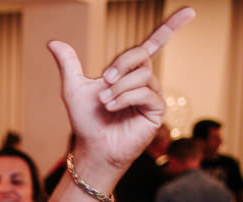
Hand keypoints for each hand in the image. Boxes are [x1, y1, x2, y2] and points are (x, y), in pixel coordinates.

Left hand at [48, 7, 194, 175]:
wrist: (91, 147)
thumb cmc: (86, 121)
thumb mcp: (73, 89)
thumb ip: (68, 64)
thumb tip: (53, 42)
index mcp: (129, 71)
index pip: (152, 43)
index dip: (170, 27)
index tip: (190, 11)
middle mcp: (144, 80)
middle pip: (141, 54)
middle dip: (121, 63)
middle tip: (104, 79)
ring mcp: (152, 94)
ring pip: (142, 76)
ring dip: (118, 88)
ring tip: (105, 102)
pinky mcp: (157, 110)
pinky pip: (145, 93)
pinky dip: (125, 98)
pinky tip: (112, 107)